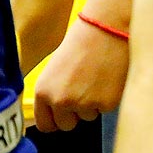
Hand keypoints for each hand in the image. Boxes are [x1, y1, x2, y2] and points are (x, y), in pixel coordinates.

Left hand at [34, 0, 131, 132]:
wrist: (106, 27)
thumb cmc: (82, 42)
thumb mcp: (55, 69)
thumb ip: (52, 93)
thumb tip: (55, 115)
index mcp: (43, 91)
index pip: (45, 125)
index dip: (56, 120)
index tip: (64, 114)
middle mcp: (60, 101)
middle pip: (67, 125)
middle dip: (76, 113)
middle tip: (84, 89)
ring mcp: (83, 104)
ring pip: (88, 117)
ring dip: (93, 103)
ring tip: (97, 77)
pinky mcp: (106, 104)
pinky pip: (105, 109)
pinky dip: (108, 97)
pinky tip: (108, 77)